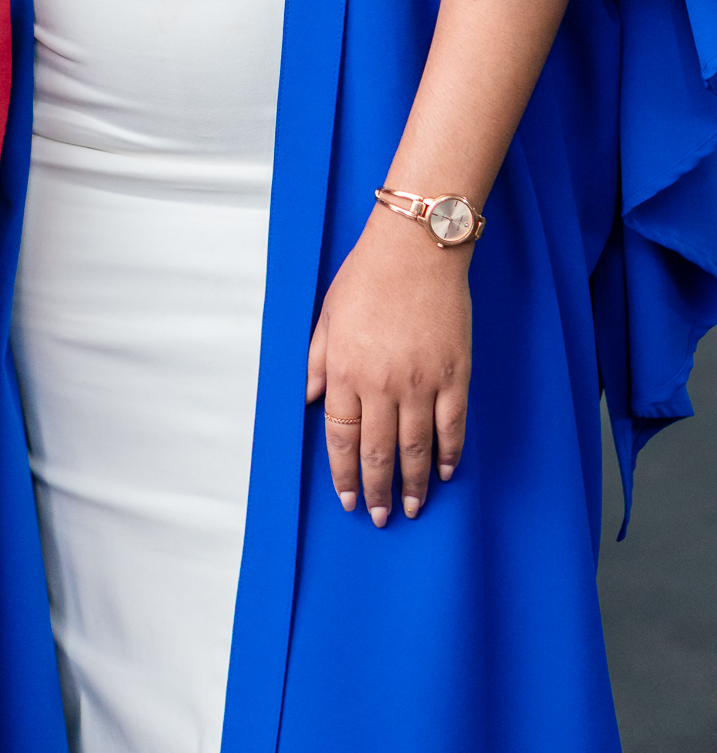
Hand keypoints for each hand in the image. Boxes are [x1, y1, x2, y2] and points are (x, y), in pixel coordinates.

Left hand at [305, 207, 470, 525]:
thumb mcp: (327, 317)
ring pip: (416, 448)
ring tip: (412, 508)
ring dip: (414, 484)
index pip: (341, 437)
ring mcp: (421, 382)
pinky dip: (449, 454)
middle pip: (377, 452)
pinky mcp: (454, 375)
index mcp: (345, 370)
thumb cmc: (366, 277)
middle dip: (377, 490)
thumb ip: (317, 363)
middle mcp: (381, 384)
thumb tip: (310, 402)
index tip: (348, 498)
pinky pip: (452, 427)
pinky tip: (445, 472)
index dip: (343, 473)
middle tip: (381, 516)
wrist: (416, 249)